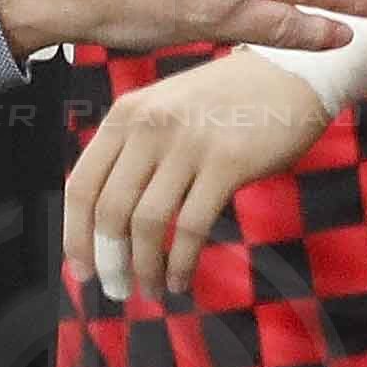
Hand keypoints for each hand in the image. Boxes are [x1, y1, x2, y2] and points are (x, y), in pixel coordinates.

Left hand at [64, 50, 337, 304]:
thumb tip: (111, 217)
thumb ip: (135, 150)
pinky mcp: (226, 164)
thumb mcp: (165, 110)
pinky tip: (181, 281)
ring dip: (145, 268)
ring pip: (148, 223)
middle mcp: (149, 127)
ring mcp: (187, 145)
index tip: (83, 269)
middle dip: (110, 261)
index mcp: (126, 115)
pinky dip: (182, 262)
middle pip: (110, 209)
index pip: (82, 184)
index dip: (76, 235)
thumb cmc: (228, 99)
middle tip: (117, 291)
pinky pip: (192, 226)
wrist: (290, 73)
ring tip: (152, 292)